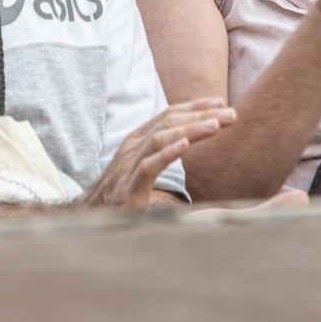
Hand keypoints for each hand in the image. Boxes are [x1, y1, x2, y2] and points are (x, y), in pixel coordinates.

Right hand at [84, 99, 235, 208]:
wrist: (88, 220)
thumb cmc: (119, 195)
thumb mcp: (141, 168)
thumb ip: (159, 154)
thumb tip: (187, 144)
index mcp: (137, 141)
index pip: (168, 115)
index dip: (194, 106)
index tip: (221, 101)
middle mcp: (133, 148)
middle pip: (169, 122)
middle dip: (202, 115)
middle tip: (231, 113)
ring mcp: (129, 166)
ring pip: (160, 139)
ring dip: (190, 129)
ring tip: (216, 125)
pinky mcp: (129, 189)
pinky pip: (149, 167)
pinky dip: (167, 154)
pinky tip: (185, 146)